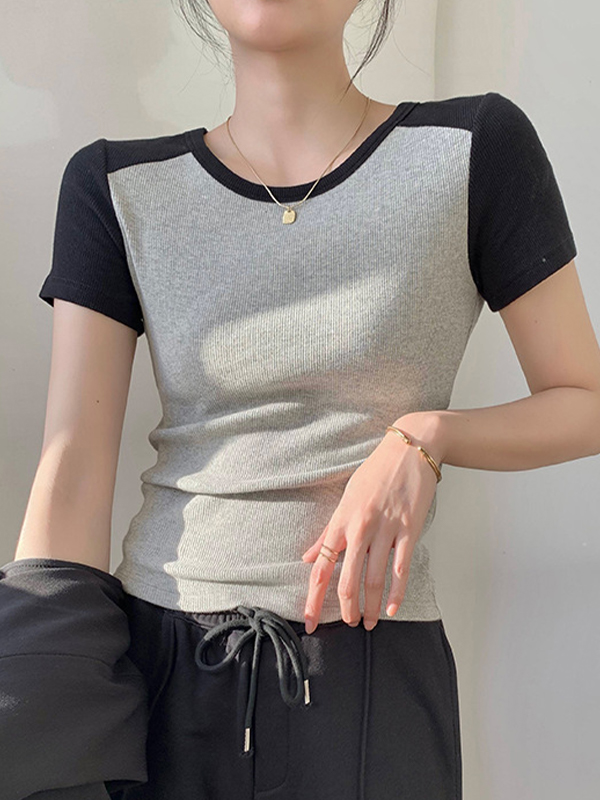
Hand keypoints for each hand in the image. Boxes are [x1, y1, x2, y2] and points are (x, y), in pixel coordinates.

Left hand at [300, 413, 442, 633]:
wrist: (409, 450)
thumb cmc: (376, 472)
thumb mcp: (346, 498)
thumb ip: (328, 531)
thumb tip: (306, 557)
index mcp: (341, 520)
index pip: (321, 566)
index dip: (313, 598)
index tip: (310, 621)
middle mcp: (360, 527)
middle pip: (346, 579)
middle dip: (345, 608)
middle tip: (347, 624)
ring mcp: (385, 529)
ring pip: (373, 579)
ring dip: (370, 606)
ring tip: (369, 623)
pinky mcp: (408, 530)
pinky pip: (401, 569)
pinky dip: (397, 593)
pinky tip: (392, 609)